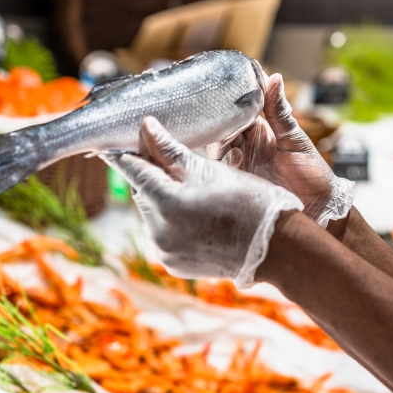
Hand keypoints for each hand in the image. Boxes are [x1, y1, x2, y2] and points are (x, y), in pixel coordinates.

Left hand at [110, 117, 302, 287]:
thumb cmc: (251, 201)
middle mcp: (159, 232)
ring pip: (153, 214)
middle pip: (143, 193)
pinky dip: (173, 221)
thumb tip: (146, 127)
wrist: (279, 247)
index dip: (124, 153)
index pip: (133, 171)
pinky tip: (195, 212)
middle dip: (150, 175)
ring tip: (188, 187)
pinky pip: (165, 235)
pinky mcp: (176, 265)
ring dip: (163, 199)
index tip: (113, 143)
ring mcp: (167, 252)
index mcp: (166, 203)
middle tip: (162, 157)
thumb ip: (171, 151)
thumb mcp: (211, 169)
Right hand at [207, 73, 353, 226]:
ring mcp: (242, 165)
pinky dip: (223, 164)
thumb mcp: (295, 139)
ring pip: (219, 150)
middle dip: (219, 127)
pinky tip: (233, 161)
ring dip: (221, 146)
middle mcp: (247, 146)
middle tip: (223, 128)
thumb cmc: (311, 171)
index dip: (230, 103)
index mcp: (261, 130)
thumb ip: (280, 112)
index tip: (221, 94)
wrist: (318, 207)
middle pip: (223, 130)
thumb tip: (274, 77)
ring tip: (231, 149)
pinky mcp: (239, 183)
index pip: (239, 111)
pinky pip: (222, 172)